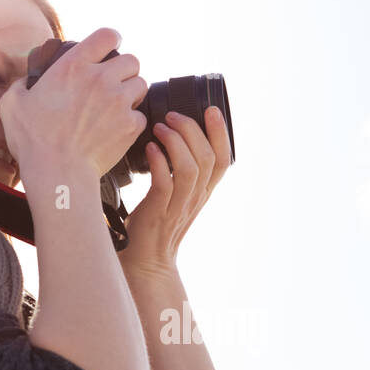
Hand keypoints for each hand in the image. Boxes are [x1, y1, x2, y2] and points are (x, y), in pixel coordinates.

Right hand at [0, 27, 148, 179]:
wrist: (58, 172)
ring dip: (131, 93)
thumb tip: (27, 82)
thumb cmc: (33, 141)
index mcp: (73, 66)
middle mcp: (101, 79)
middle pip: (132, 60)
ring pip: (141, 85)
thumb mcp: (12, 103)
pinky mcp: (130, 126)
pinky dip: (132, 121)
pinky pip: (140, 115)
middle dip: (125, 70)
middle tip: (114, 82)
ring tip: (117, 105)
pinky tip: (117, 128)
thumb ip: (22, 84)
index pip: (108, 35)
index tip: (110, 48)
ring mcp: (118, 102)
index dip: (112, 40)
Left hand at [119, 105, 230, 275]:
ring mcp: (179, 206)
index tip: (211, 110)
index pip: (223, 160)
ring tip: (160, 128)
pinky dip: (158, 161)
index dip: (221, 133)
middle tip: (173, 115)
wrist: (146, 260)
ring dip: (175, 142)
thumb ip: (178, 172)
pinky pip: (164, 183)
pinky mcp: (159, 211)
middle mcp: (196, 198)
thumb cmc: (155, 224)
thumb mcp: (176, 196)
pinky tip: (150, 148)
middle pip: (207, 158)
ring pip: (190, 168)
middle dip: (192, 129)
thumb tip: (169, 136)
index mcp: (203, 192)